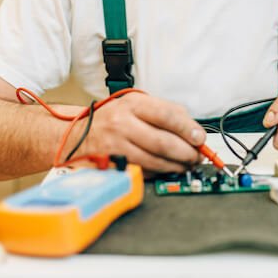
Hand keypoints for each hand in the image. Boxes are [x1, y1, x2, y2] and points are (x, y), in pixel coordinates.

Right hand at [80, 91, 204, 172]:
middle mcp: (122, 124)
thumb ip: (164, 112)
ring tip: (185, 165)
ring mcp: (115, 147)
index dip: (188, 129)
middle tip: (196, 157)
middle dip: (186, 152)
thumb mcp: (135, 105)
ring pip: (155, 161)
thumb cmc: (112, 119)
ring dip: (175, 166)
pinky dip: (158, 173)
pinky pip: (143, 172)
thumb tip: (193, 129)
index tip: (200, 139)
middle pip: (163, 142)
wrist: (76, 135)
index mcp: (132, 104)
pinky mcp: (112, 166)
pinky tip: (165, 170)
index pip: (167, 115)